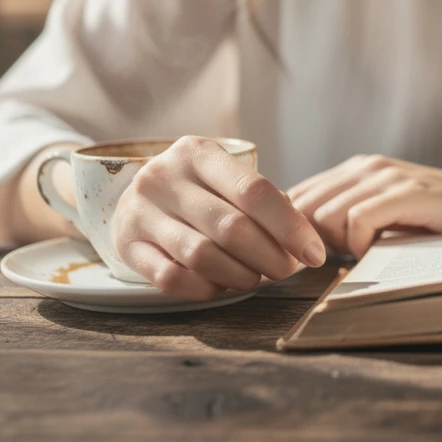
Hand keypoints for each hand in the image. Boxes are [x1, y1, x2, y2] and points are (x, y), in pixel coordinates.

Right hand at [111, 136, 325, 300]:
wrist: (134, 195)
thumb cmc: (197, 190)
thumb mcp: (224, 177)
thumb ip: (262, 200)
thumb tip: (303, 239)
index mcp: (197, 153)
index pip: (254, 191)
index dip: (291, 227)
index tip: (315, 253)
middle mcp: (164, 177)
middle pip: (231, 227)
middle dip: (270, 257)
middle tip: (286, 270)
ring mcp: (141, 212)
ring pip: (202, 255)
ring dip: (240, 275)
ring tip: (254, 277)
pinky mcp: (126, 245)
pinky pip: (171, 278)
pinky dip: (205, 288)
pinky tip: (220, 286)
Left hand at [289, 155, 441, 258]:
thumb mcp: (389, 219)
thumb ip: (350, 223)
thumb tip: (304, 249)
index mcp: (358, 170)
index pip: (295, 196)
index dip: (292, 231)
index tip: (307, 259)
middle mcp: (368, 166)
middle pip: (301, 205)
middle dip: (306, 241)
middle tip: (330, 264)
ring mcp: (388, 177)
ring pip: (324, 214)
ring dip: (334, 245)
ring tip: (361, 257)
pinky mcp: (408, 193)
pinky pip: (357, 220)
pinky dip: (358, 244)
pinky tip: (378, 252)